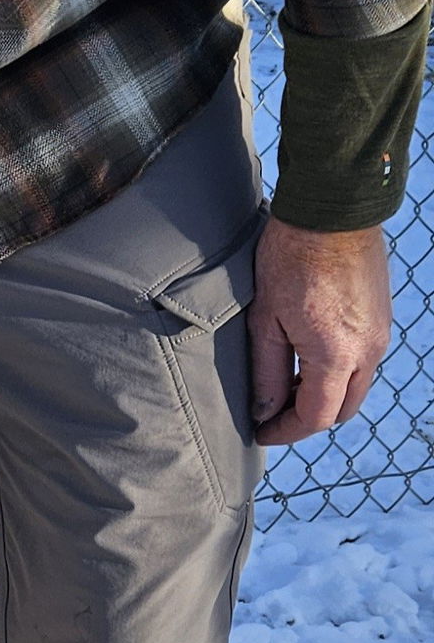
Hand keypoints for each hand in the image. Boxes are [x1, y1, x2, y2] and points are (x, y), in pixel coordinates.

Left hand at [249, 218, 390, 446]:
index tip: (262, 432)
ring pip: (354, 387)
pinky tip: (307, 361)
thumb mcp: (264, 322)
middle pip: (341, 410)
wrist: (331, 211)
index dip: (285, 431)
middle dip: (307, 419)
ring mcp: (380, 333)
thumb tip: (264, 411)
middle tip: (273, 414)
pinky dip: (337, 373)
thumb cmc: (290, 260)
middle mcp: (367, 350)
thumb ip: (266, 373)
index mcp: (336, 355)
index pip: (316, 417)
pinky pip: (362, 362)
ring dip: (323, 396)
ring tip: (286, 387)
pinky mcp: (382, 318)